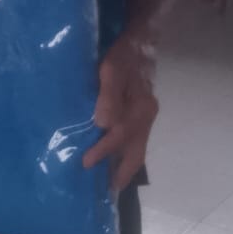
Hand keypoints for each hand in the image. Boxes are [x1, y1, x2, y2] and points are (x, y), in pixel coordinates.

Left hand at [83, 32, 158, 191]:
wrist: (139, 41)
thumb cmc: (123, 54)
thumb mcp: (111, 68)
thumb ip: (108, 95)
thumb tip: (102, 124)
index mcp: (140, 107)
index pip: (120, 135)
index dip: (103, 150)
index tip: (86, 163)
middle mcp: (146, 115)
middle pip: (136, 152)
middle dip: (121, 173)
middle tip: (106, 192)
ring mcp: (145, 116)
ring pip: (137, 148)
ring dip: (124, 166)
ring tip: (109, 184)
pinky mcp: (140, 114)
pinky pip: (134, 139)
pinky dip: (124, 153)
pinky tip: (112, 159)